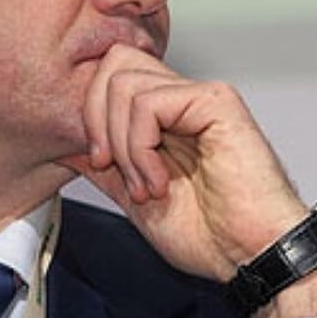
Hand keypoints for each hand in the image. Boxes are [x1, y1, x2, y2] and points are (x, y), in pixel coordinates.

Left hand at [61, 43, 309, 281]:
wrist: (250, 256)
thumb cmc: (207, 234)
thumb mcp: (134, 196)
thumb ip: (105, 164)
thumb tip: (66, 143)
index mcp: (164, 113)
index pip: (110, 73)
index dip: (90, 111)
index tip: (99, 160)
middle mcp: (181, 95)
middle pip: (114, 60)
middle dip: (96, 116)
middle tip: (111, 165)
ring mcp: (198, 95)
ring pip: (125, 82)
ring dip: (122, 144)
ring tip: (147, 185)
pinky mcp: (215, 102)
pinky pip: (149, 103)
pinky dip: (140, 148)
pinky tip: (160, 182)